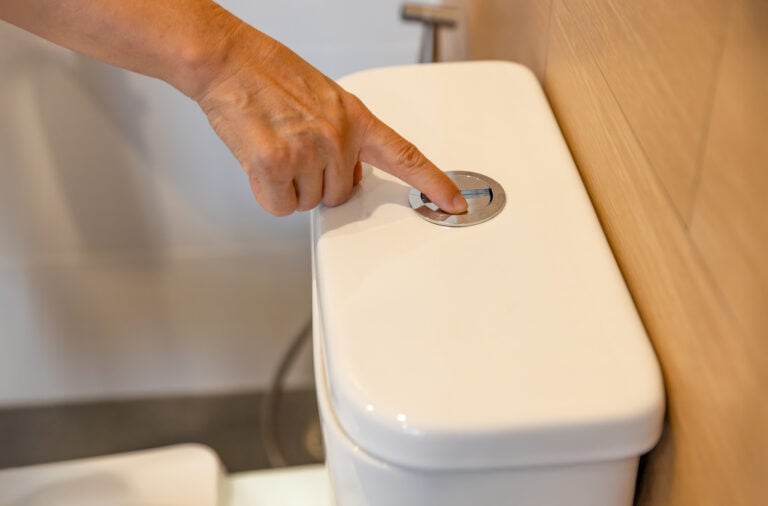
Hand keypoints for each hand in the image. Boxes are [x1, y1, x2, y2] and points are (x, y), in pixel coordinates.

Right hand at [193, 23, 467, 215]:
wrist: (228, 61)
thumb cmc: (270, 75)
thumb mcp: (325, 99)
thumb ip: (346, 136)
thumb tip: (349, 172)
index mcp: (356, 118)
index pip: (406, 156)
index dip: (434, 183)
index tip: (454, 203)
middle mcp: (338, 137)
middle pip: (340, 194)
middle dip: (318, 183)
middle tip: (296, 152)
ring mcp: (308, 151)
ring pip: (309, 203)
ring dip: (292, 187)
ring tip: (276, 150)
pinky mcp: (275, 165)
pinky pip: (282, 206)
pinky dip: (269, 195)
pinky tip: (260, 164)